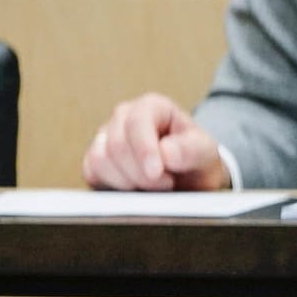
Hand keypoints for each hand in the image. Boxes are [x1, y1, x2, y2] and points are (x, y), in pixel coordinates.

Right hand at [82, 93, 230, 191]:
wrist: (187, 178)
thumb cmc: (194, 160)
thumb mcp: (205, 153)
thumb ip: (192, 150)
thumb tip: (166, 152)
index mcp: (151, 107)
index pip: (137, 121)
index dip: (144, 149)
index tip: (157, 173)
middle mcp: (123, 118)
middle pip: (116, 144)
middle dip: (140, 172)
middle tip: (165, 184)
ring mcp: (105, 138)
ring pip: (100, 159)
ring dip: (127, 181)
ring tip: (152, 187)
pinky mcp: (95, 161)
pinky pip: (91, 172)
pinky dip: (112, 185)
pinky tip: (134, 189)